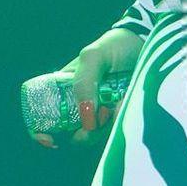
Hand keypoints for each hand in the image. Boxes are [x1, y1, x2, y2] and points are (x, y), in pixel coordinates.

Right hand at [31, 25, 145, 151]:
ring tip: (117, 102)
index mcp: (65, 91)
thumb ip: (84, 81)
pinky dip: (120, 120)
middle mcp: (81, 107)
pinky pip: (117, 131)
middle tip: (93, 124)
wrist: (145, 45)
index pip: (44, 118)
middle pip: (71, 135)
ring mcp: (102, 116)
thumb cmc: (114, 47)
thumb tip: (85, 115)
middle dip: (81, 136)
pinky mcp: (121, 120)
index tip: (49, 139)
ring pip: (95, 137)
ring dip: (104, 126)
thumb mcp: (92, 56)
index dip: (41, 132)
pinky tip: (125, 103)